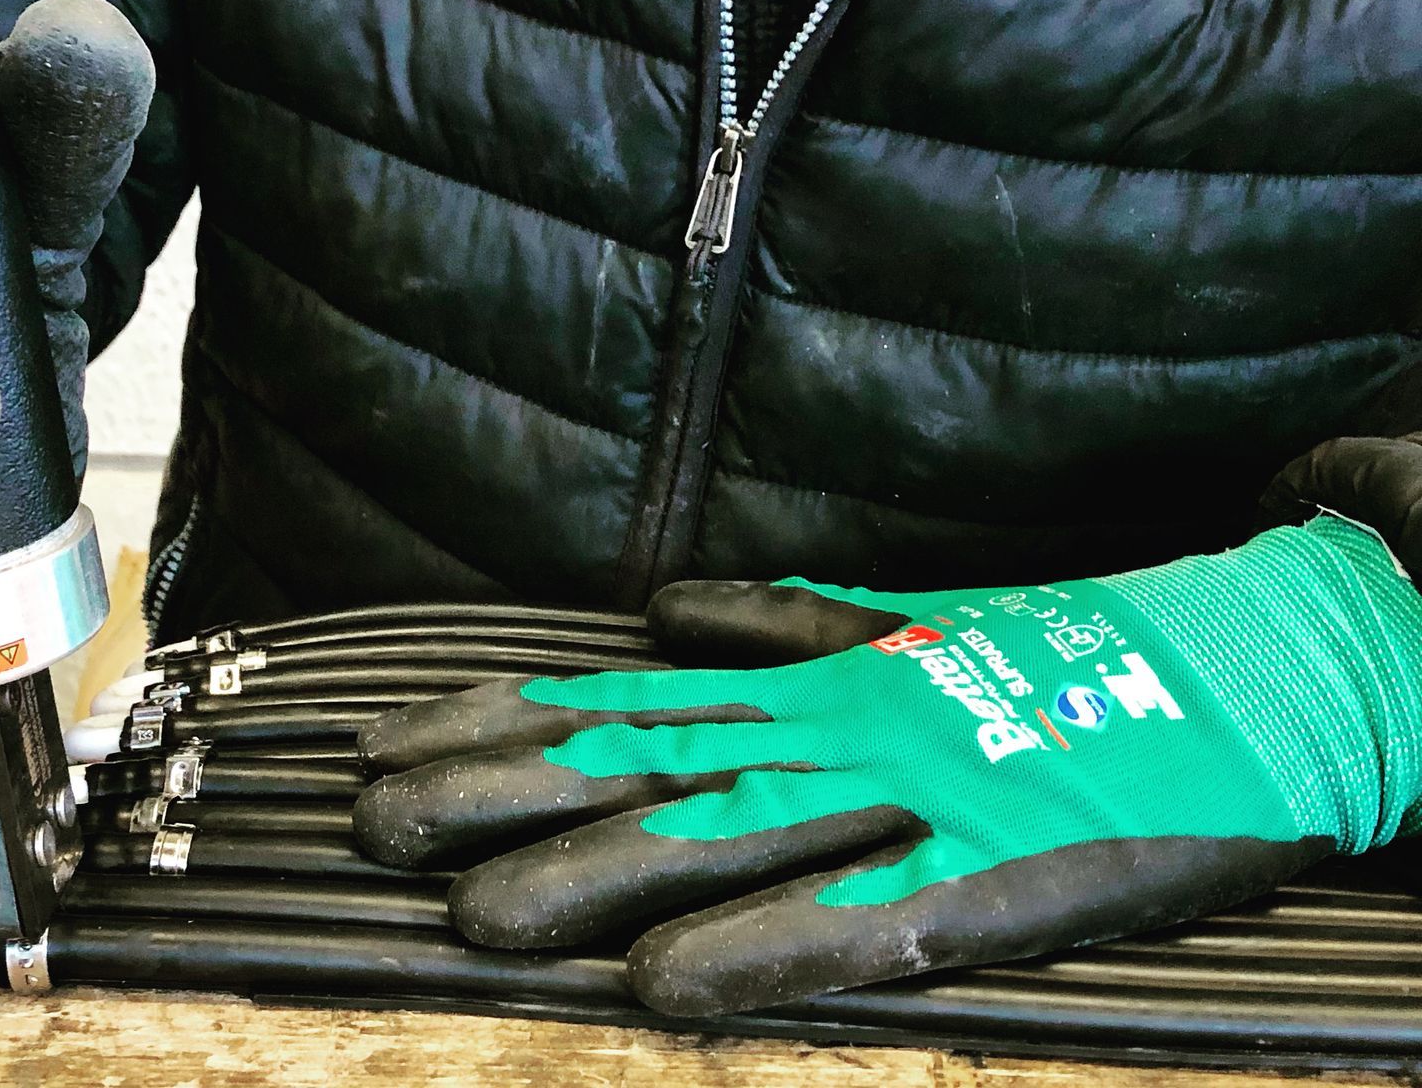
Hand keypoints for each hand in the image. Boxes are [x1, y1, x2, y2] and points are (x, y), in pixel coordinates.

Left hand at [354, 516, 1421, 1016]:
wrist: (1227, 673)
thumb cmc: (1056, 654)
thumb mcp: (904, 622)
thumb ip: (776, 621)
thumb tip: (656, 612)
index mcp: (813, 672)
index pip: (627, 694)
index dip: (504, 721)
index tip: (400, 741)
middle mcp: (834, 726)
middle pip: (644, 762)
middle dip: (504, 795)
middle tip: (377, 825)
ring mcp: (906, 801)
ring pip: (726, 838)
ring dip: (593, 879)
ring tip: (473, 919)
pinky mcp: (990, 881)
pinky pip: (858, 926)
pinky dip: (759, 955)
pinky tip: (664, 993)